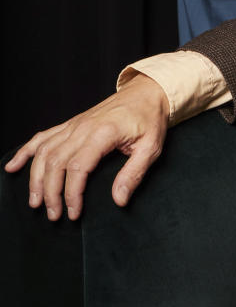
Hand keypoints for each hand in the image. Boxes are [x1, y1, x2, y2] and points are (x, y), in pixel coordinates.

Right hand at [4, 74, 170, 220]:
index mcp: (103, 132)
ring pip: (44, 152)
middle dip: (50, 192)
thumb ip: (134, 174)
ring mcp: (74, 124)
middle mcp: (83, 127)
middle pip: (55, 162)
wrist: (147, 92)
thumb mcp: (151, 147)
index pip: (77, 168)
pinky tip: (13, 166)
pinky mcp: (71, 124)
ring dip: (35, 178)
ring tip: (34, 201)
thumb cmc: (150, 119)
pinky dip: (25, 151)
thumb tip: (119, 200)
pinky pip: (43, 137)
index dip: (71, 193)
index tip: (73, 212)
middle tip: (54, 215)